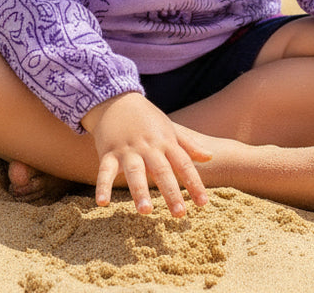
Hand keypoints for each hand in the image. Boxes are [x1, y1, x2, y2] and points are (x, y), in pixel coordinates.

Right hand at [81, 92, 211, 216]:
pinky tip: (102, 203)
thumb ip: (188, 144)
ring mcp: (128, 150)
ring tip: (145, 211)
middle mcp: (148, 147)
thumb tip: (210, 157)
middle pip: (162, 171)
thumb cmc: (147, 118)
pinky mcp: (108, 152)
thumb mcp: (169, 128)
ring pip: (135, 172)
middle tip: (180, 214)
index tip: (203, 203)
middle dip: (171, 192)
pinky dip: (102, 186)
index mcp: (165, 142)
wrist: (116, 100)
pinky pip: (105, 171)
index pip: (183, 164)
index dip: (194, 183)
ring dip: (140, 191)